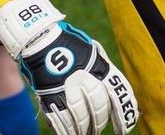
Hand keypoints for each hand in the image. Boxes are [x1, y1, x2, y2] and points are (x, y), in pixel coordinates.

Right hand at [0, 0, 137, 134]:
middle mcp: (84, 76)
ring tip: (84, 134)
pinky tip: (69, 133)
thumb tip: (117, 94)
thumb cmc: (70, 46)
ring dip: (83, 129)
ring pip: (80, 117)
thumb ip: (104, 70)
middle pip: (98, 107)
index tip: (124, 129)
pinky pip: (59, 119)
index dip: (123, 113)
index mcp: (98, 65)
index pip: (118, 92)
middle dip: (99, 123)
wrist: (40, 39)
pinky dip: (65, 130)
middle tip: (98, 130)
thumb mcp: (92, 52)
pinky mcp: (48, 94)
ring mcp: (65, 86)